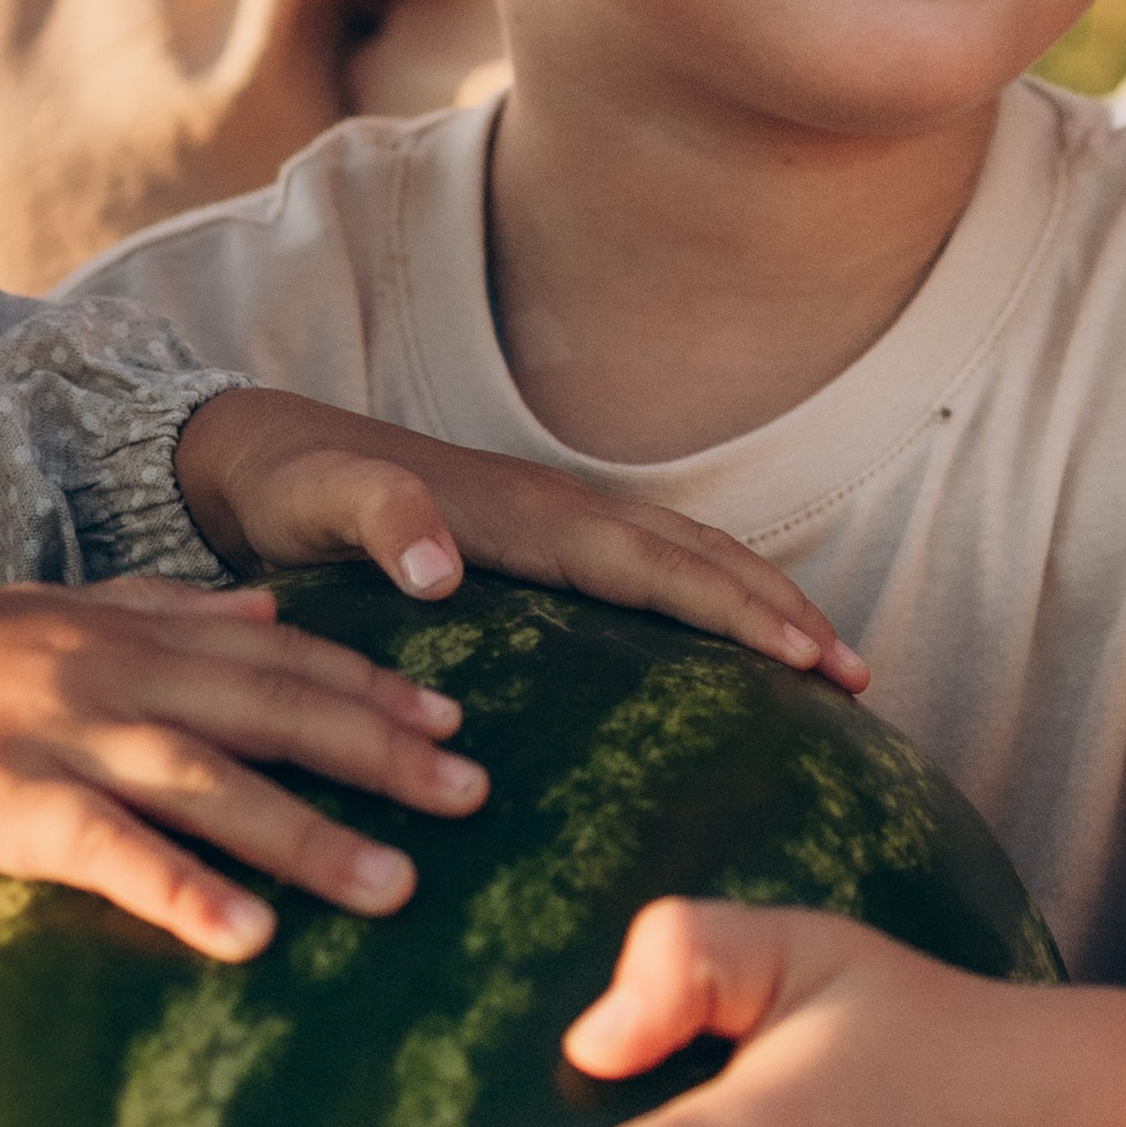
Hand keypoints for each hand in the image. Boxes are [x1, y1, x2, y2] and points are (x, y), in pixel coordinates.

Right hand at [0, 581, 488, 951]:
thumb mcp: (61, 613)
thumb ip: (170, 608)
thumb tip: (271, 608)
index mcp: (132, 629)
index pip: (279, 655)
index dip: (370, 685)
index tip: (456, 718)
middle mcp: (112, 672)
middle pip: (271, 710)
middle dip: (380, 751)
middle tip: (475, 792)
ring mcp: (59, 738)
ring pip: (208, 783)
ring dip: (309, 836)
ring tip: (396, 888)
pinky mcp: (3, 808)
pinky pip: (108, 854)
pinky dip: (183, 892)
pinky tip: (249, 938)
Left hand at [175, 391, 865, 690]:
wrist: (263, 449)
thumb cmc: (292, 488)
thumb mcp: (319, 504)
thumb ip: (379, 521)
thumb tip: (443, 568)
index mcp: (529, 515)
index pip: (658, 568)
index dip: (737, 609)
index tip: (810, 656)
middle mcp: (561, 508)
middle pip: (700, 557)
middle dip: (785, 609)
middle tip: (863, 677)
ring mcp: (557, 518)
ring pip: (687, 558)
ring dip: (764, 603)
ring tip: (833, 664)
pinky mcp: (541, 539)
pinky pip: (651, 569)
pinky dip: (713, 598)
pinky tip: (732, 646)